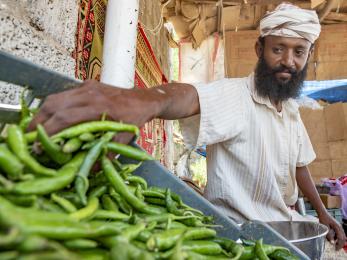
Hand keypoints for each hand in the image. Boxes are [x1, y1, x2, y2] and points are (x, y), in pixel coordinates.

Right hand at [28, 80, 154, 142]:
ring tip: (36, 129)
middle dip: (38, 122)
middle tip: (29, 138)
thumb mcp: (124, 138)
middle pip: (55, 104)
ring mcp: (87, 86)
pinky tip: (52, 118)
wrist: (144, 100)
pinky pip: (64, 94)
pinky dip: (54, 106)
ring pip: (56, 97)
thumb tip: (89, 170)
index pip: (66, 118)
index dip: (50, 131)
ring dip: (43, 113)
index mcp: (100, 108)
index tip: (39, 145)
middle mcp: (91, 93)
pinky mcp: (87, 84)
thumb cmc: (135, 119)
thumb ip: (107, 153)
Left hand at [318, 211, 345, 249]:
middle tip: (336, 248)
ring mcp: (339, 227)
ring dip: (338, 240)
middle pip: (343, 238)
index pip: (341, 239)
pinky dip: (336, 237)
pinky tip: (332, 238)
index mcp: (338, 228)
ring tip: (333, 243)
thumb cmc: (323, 219)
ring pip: (341, 236)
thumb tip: (332, 243)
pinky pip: (339, 233)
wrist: (322, 213)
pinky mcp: (337, 226)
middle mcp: (340, 227)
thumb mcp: (325, 227)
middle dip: (340, 244)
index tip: (336, 249)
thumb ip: (329, 235)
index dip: (339, 245)